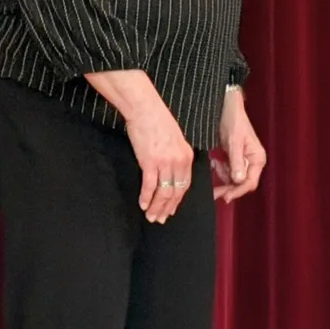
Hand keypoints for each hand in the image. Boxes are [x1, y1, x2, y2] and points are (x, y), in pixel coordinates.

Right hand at [125, 102, 193, 222]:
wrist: (145, 109)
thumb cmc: (158, 122)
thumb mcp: (176, 140)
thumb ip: (177, 157)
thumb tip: (171, 173)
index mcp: (187, 156)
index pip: (185, 185)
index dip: (177, 200)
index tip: (171, 210)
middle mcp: (179, 161)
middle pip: (175, 192)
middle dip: (167, 208)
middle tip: (160, 219)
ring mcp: (165, 162)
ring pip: (163, 192)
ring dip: (157, 206)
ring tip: (151, 216)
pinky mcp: (150, 162)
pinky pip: (149, 185)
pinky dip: (146, 197)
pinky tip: (143, 205)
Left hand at [214, 88, 265, 202]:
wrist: (226, 108)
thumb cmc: (233, 121)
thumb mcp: (234, 142)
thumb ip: (236, 162)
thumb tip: (239, 180)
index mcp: (257, 158)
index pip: (250, 182)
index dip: (238, 191)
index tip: (225, 196)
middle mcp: (252, 162)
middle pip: (242, 184)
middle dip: (228, 187)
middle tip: (214, 192)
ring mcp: (243, 161)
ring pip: (234, 180)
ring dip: (223, 177)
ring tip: (215, 164)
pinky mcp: (234, 158)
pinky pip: (228, 172)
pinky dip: (221, 170)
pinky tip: (215, 161)